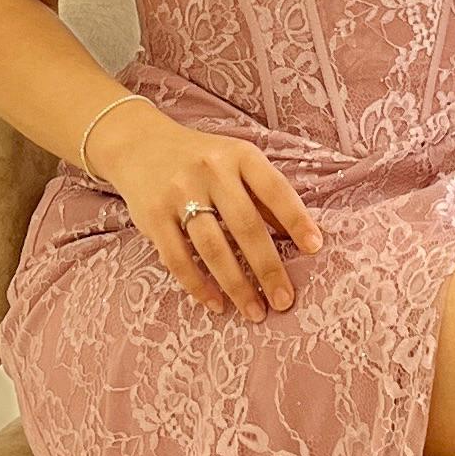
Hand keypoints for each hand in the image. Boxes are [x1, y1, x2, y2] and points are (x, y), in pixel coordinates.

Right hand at [86, 98, 322, 318]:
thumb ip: (263, 195)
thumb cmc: (202, 159)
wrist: (139, 144)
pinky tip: (216, 304)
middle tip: (284, 300)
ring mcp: (178, 192)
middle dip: (268, 267)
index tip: (315, 248)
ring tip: (255, 312)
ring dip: (236, 284)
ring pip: (212, 247)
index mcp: (239, 155)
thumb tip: (299, 235)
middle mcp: (210, 170)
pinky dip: (198, 285)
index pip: (274, 189)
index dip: (296, 219)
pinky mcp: (152, 216)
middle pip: (245, 225)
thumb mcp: (236, 162)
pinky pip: (177, 258)